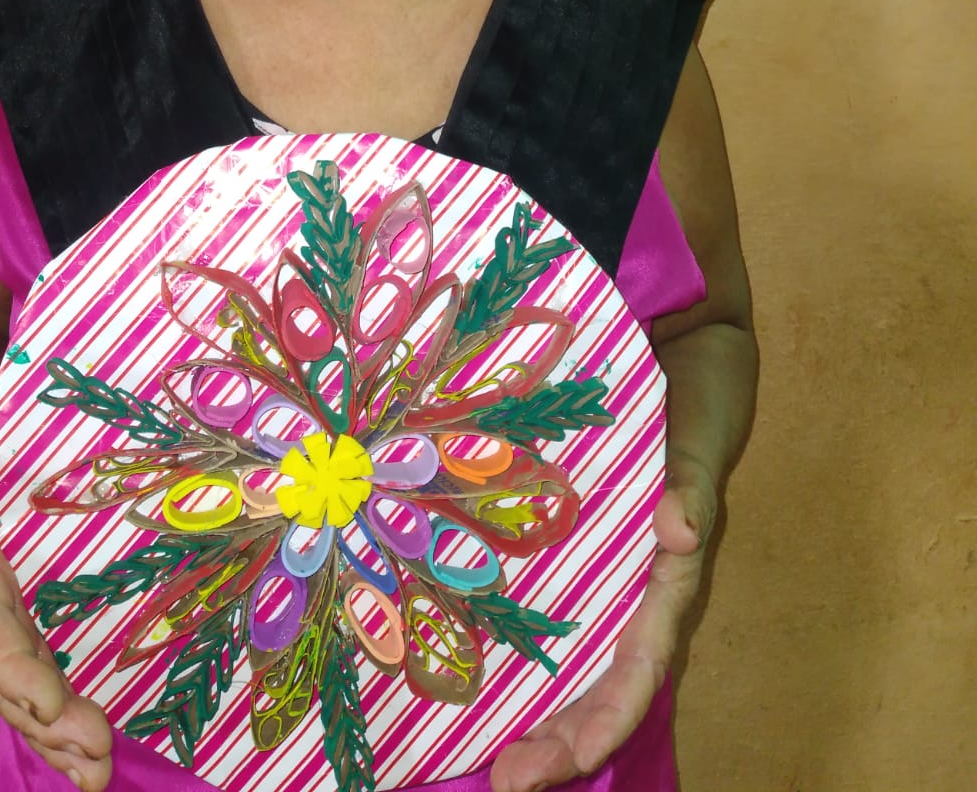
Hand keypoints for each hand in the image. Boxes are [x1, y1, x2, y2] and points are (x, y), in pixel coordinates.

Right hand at [0, 404, 113, 789]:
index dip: (15, 673)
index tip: (51, 707)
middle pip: (8, 675)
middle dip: (47, 724)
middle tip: (94, 762)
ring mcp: (5, 609)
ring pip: (25, 685)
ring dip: (57, 734)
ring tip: (95, 775)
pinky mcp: (29, 608)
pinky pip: (43, 666)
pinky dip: (64, 710)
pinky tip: (94, 745)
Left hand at [489, 451, 715, 791]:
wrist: (673, 410)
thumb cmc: (681, 442)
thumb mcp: (688, 461)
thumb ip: (690, 493)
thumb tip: (679, 529)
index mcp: (662, 594)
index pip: (639, 672)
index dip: (611, 717)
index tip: (581, 755)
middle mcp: (632, 612)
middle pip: (600, 695)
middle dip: (562, 746)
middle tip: (509, 781)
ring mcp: (599, 601)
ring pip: (572, 680)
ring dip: (540, 727)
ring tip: (494, 769)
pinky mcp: (567, 582)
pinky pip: (547, 640)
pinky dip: (519, 675)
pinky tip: (475, 699)